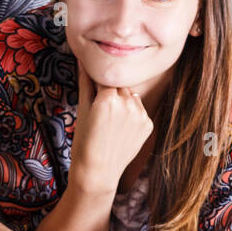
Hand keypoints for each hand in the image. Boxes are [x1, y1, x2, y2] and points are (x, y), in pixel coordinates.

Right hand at [69, 62, 152, 194]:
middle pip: (120, 86)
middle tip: (101, 114)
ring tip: (111, 124)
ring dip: (123, 103)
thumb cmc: (84, 141)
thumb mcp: (82, 109)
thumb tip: (83, 59)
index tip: (93, 95)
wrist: (98, 171)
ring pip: (132, 97)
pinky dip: (132, 117)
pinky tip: (121, 131)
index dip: (98, 85)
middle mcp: (128, 103)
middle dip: (111, 93)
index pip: (105, 77)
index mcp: (108, 97)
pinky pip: (140, 111)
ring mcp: (141, 115)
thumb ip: (85, 81)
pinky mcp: (149, 125)